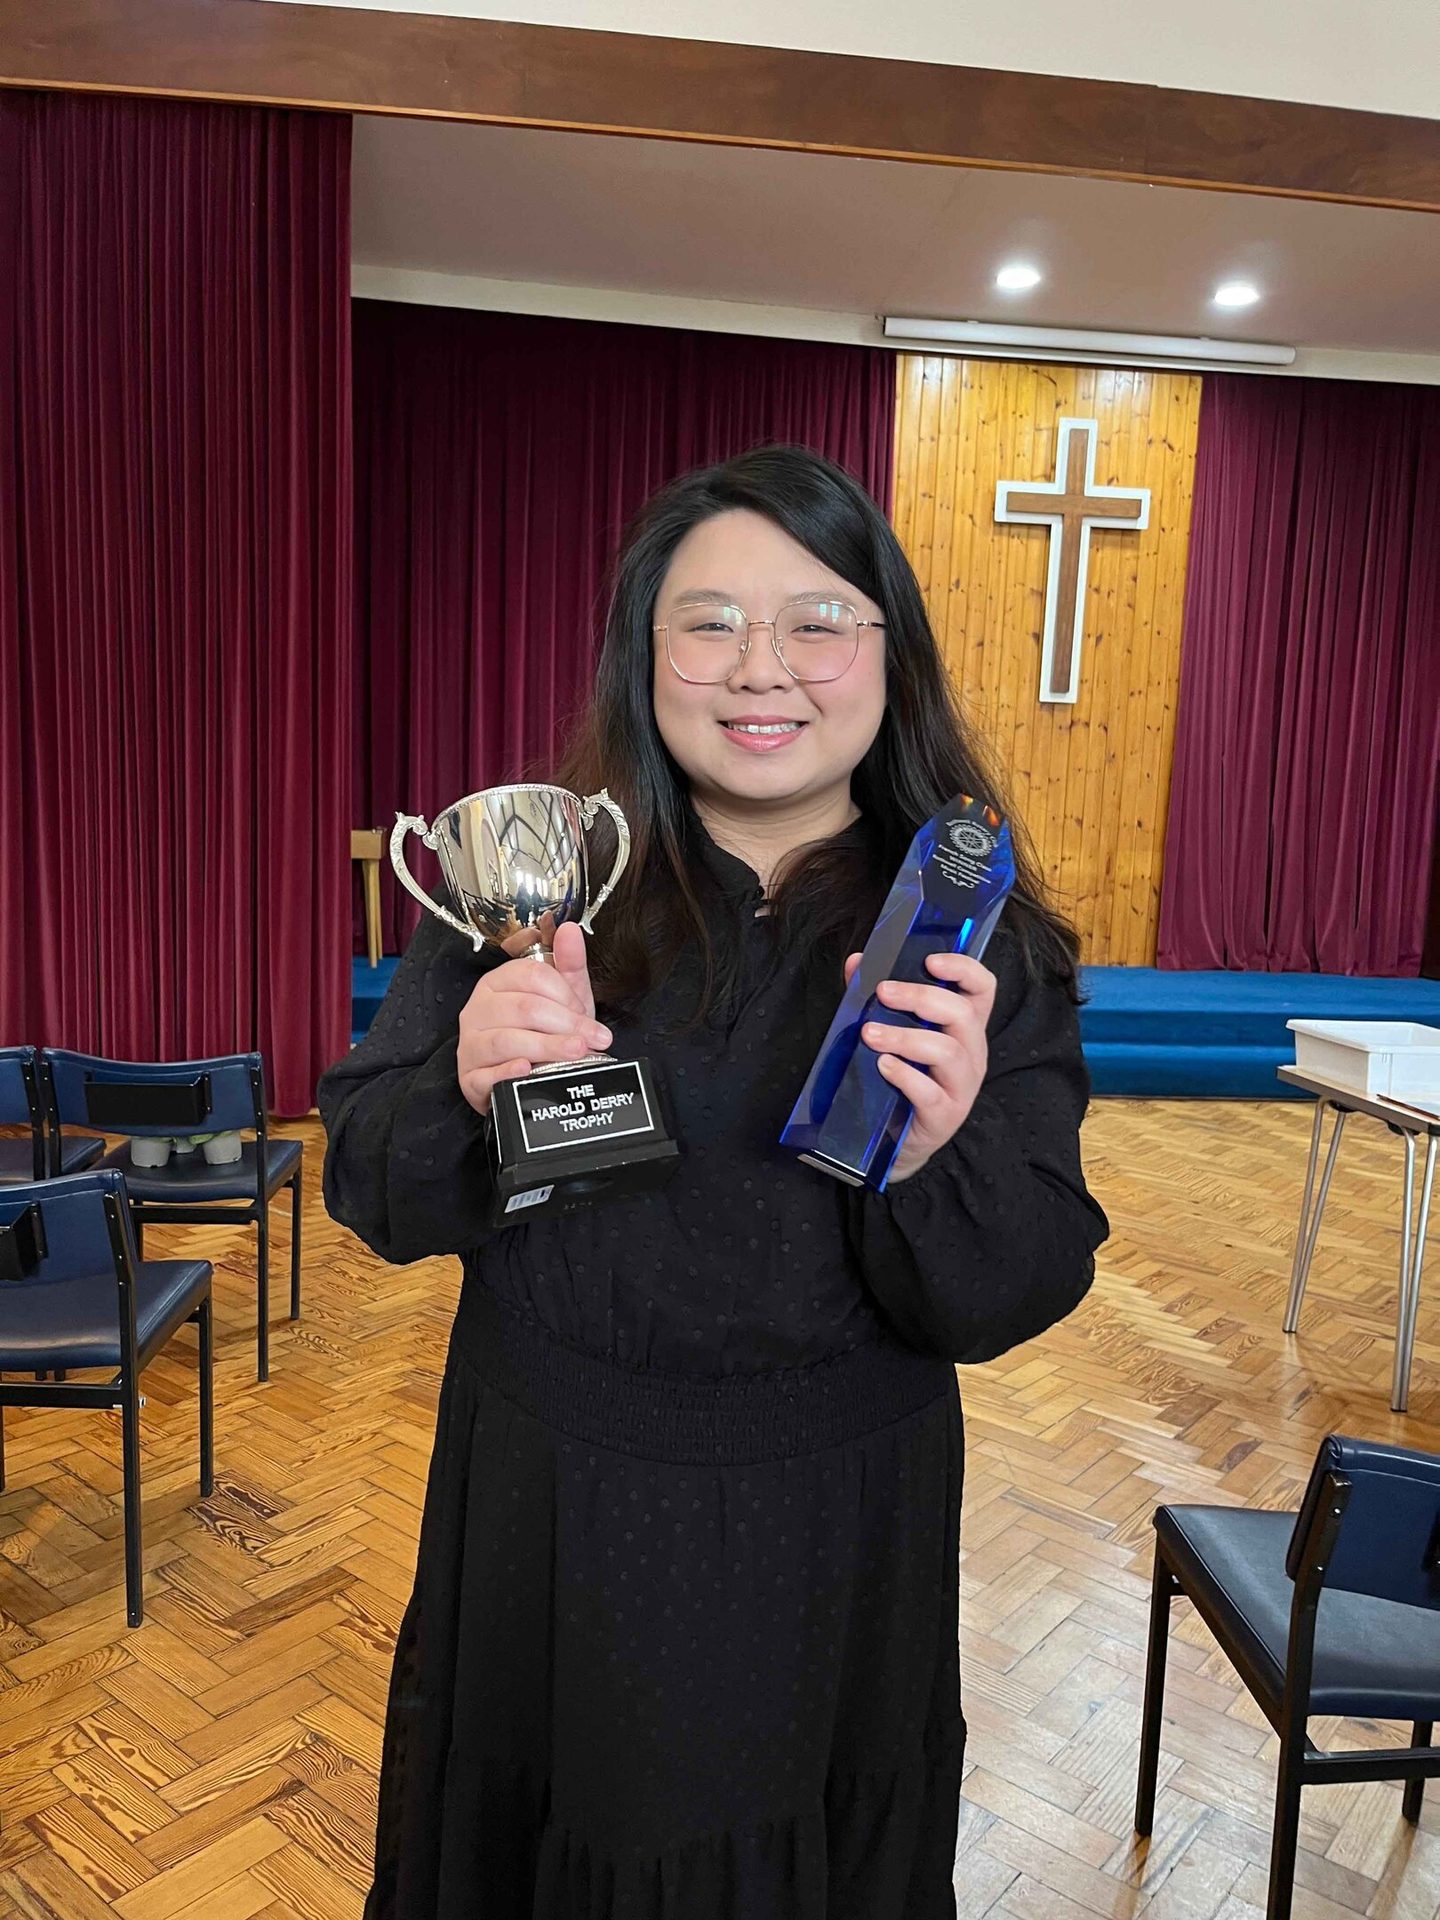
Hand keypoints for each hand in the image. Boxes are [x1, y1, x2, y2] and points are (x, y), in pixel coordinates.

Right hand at [457, 921, 610, 1116]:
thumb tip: (569, 929)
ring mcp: (471, 1044)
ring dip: (547, 1046)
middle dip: (565, 1023)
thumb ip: (569, 965)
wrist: (523, 1080)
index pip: (531, 976)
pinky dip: (508, 1071)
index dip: (565, 994)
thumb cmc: (540, 1034)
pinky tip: (528, 1069)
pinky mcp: (470, 1078)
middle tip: (591, 1039)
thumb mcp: (562, 999)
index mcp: (498, 982)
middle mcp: (478, 1009)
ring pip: (507, 1039)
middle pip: (524, 1007)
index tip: (588, 1015)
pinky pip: (487, 1074)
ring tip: (576, 1052)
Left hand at [843, 949, 995, 1182]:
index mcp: (964, 1026)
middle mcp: (972, 1053)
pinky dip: (905, 1076)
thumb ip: (876, 997)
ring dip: (906, 1038)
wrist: (894, 1138)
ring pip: (948, 1052)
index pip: (982, 987)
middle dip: (921, 998)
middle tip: (882, 993)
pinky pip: (931, 1093)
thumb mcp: (892, 1033)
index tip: (930, 960)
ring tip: (869, 1034)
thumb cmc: (897, 1077)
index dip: (963, 968)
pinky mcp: (946, 1116)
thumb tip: (857, 962)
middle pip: (962, 1014)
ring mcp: (963, 1086)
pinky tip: (882, 1066)